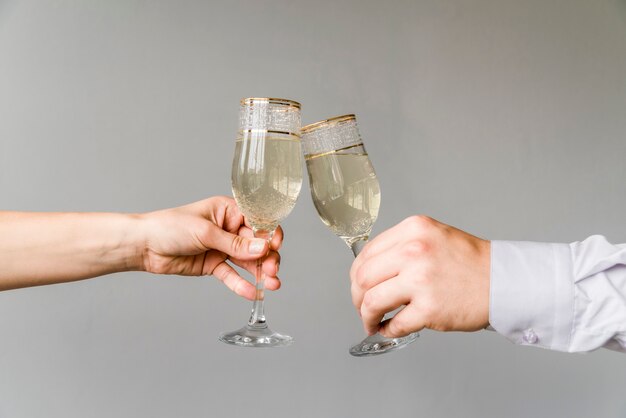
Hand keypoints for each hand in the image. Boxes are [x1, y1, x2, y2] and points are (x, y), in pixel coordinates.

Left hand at [139, 196, 282, 299]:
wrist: (144, 246)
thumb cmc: (170, 227)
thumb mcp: (206, 232)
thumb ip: (235, 243)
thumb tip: (262, 248)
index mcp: (228, 211)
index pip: (257, 221)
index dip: (269, 233)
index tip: (275, 246)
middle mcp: (228, 229)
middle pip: (256, 243)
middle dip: (267, 257)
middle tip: (272, 269)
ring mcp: (222, 248)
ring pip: (248, 261)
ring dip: (260, 273)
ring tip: (272, 284)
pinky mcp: (213, 265)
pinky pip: (232, 275)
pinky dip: (241, 284)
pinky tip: (252, 293)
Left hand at [350, 216, 489, 337]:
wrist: (505, 282)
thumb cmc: (472, 262)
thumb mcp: (433, 237)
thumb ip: (402, 246)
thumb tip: (370, 269)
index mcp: (413, 230)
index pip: (367, 253)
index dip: (357, 275)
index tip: (359, 285)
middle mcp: (413, 251)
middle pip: (363, 278)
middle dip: (356, 296)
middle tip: (362, 306)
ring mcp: (420, 280)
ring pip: (371, 302)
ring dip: (367, 316)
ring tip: (373, 321)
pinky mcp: (429, 309)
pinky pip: (395, 324)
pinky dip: (388, 329)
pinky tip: (391, 328)